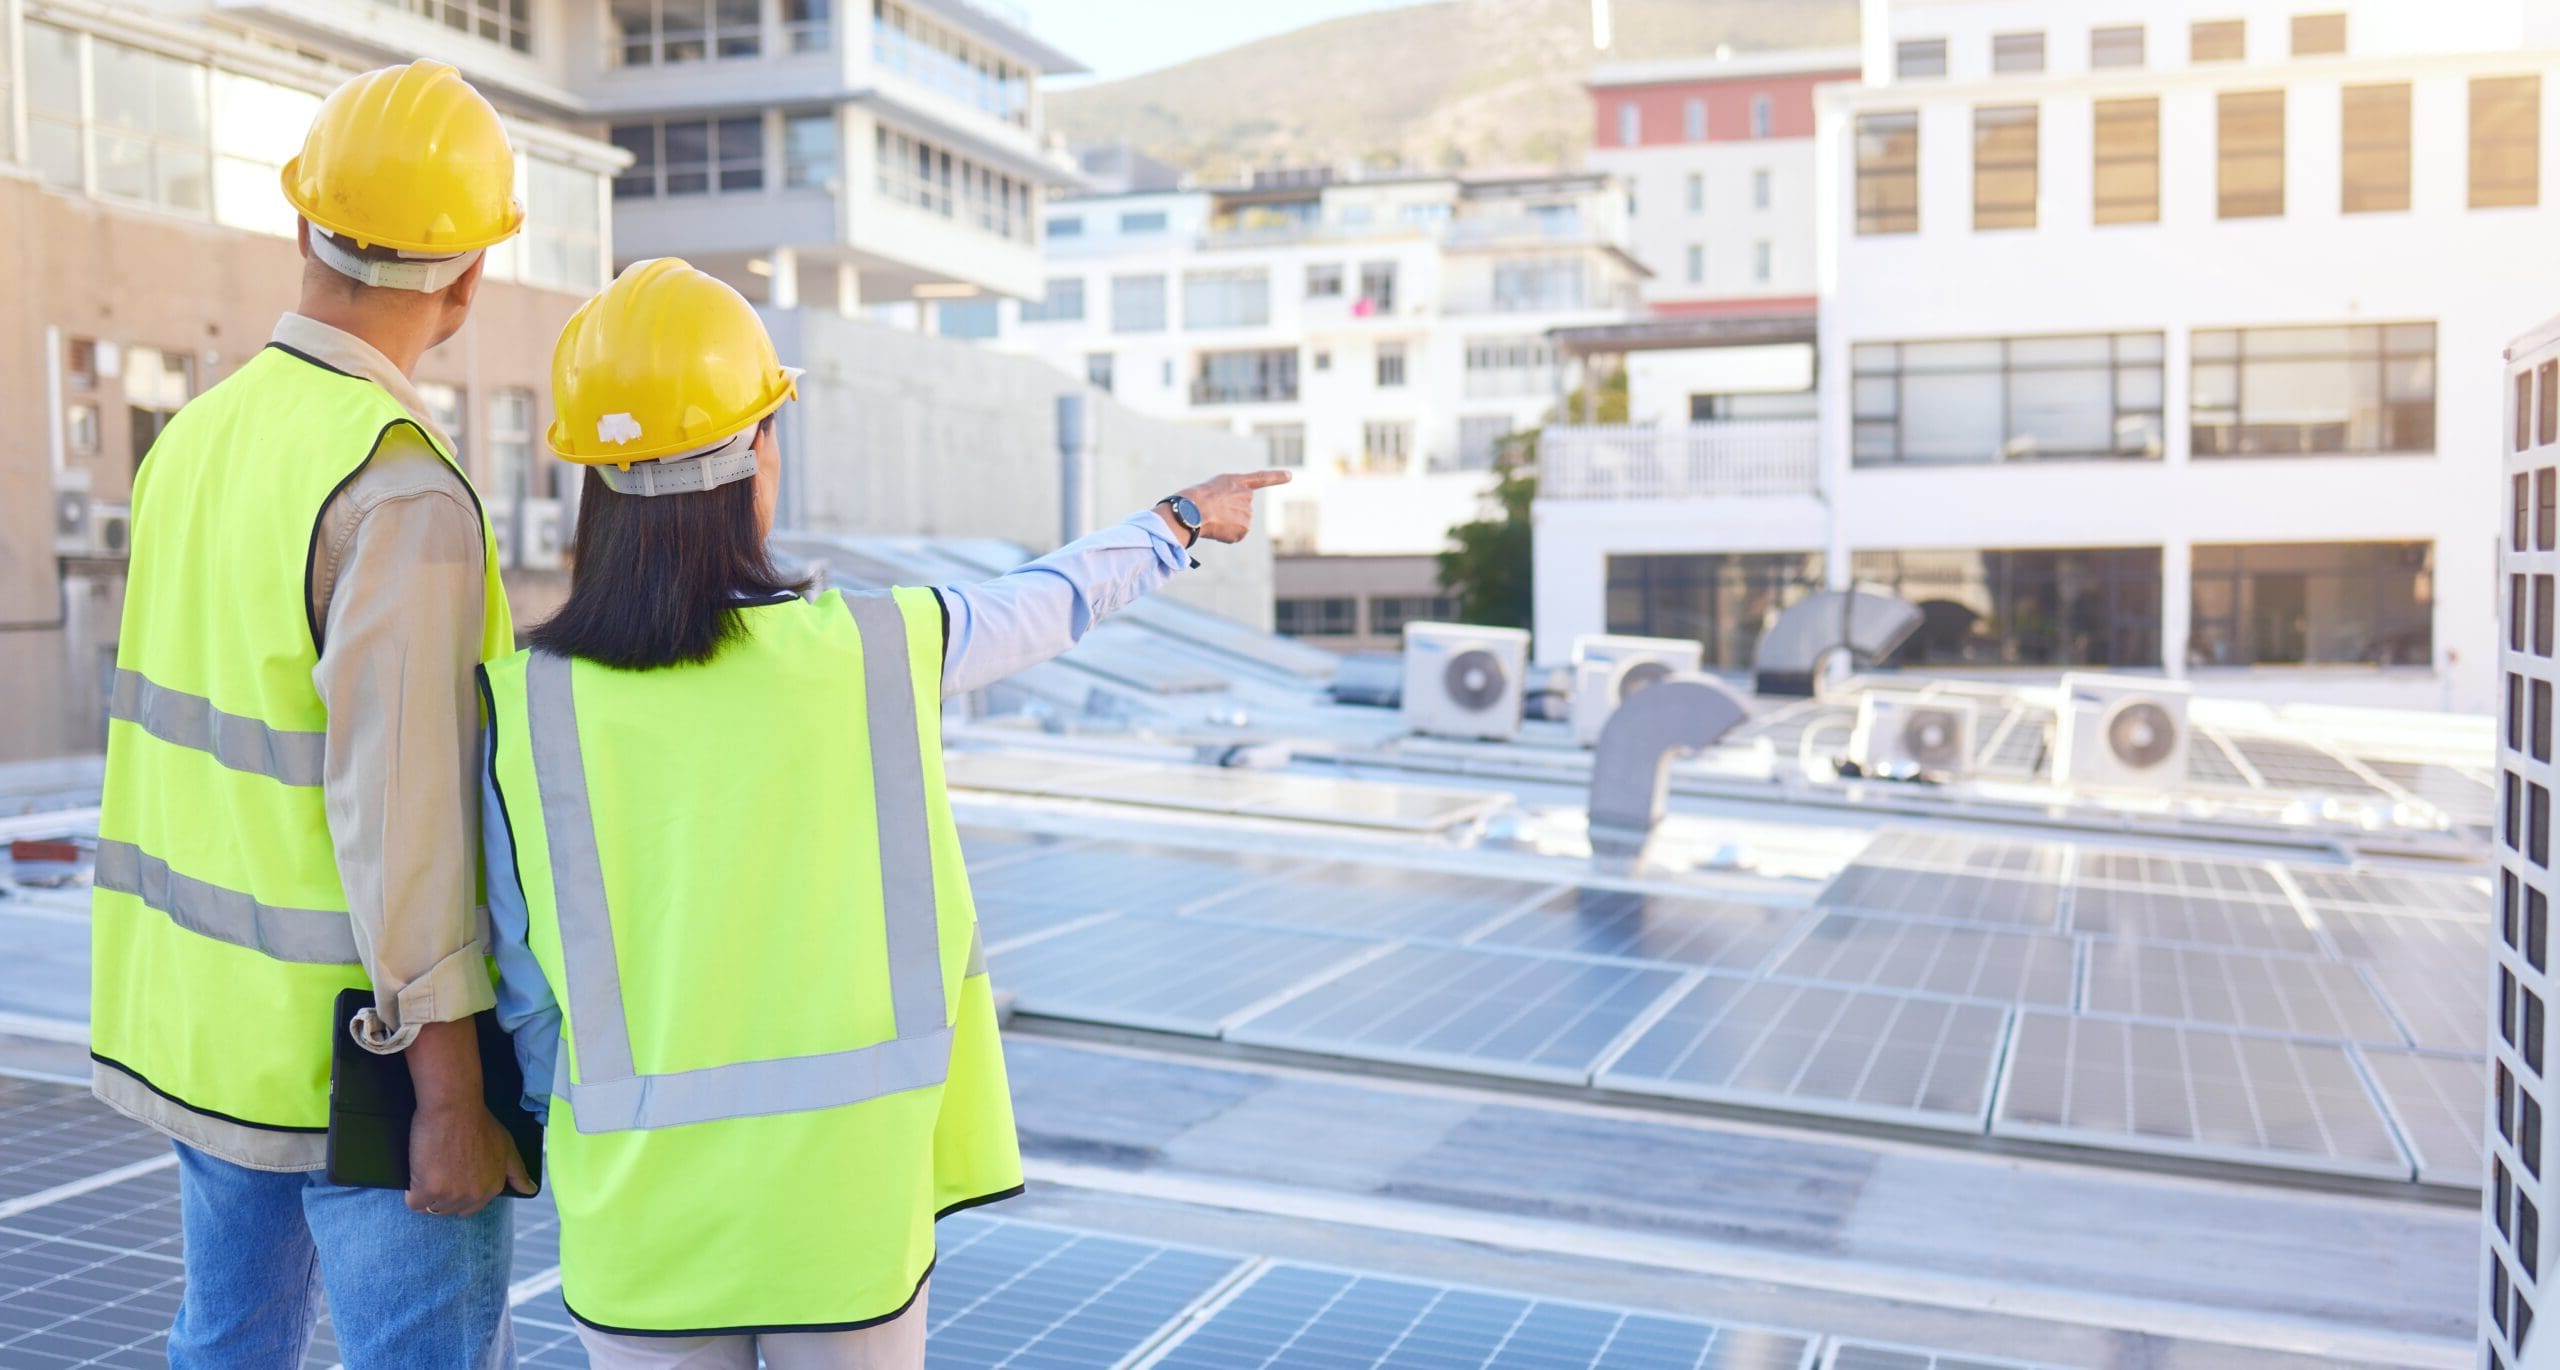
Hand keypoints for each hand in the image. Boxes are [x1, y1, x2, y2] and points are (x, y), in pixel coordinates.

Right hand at [407, 1101, 531, 1217]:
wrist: (455, 1107)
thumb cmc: (478, 1122)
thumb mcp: (506, 1146)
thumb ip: (517, 1172)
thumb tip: (530, 1190)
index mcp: (493, 1187)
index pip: (470, 1208)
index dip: (458, 1193)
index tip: (452, 1178)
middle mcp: (475, 1195)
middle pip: (449, 1209)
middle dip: (442, 1195)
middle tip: (438, 1170)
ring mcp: (452, 1194)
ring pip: (432, 1208)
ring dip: (426, 1194)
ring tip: (428, 1169)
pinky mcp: (429, 1189)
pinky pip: (414, 1203)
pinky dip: (411, 1192)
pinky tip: (417, 1174)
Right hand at [1166, 470, 1292, 544]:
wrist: (1194, 510)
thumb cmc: (1196, 499)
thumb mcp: (1213, 489)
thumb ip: (1230, 497)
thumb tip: (1239, 521)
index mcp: (1238, 482)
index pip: (1262, 478)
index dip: (1277, 477)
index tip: (1290, 475)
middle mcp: (1247, 497)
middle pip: (1242, 508)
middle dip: (1230, 511)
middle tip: (1213, 510)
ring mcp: (1247, 513)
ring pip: (1240, 521)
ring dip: (1228, 523)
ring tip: (1213, 518)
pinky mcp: (1244, 529)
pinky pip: (1237, 534)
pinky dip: (1227, 534)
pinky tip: (1217, 528)